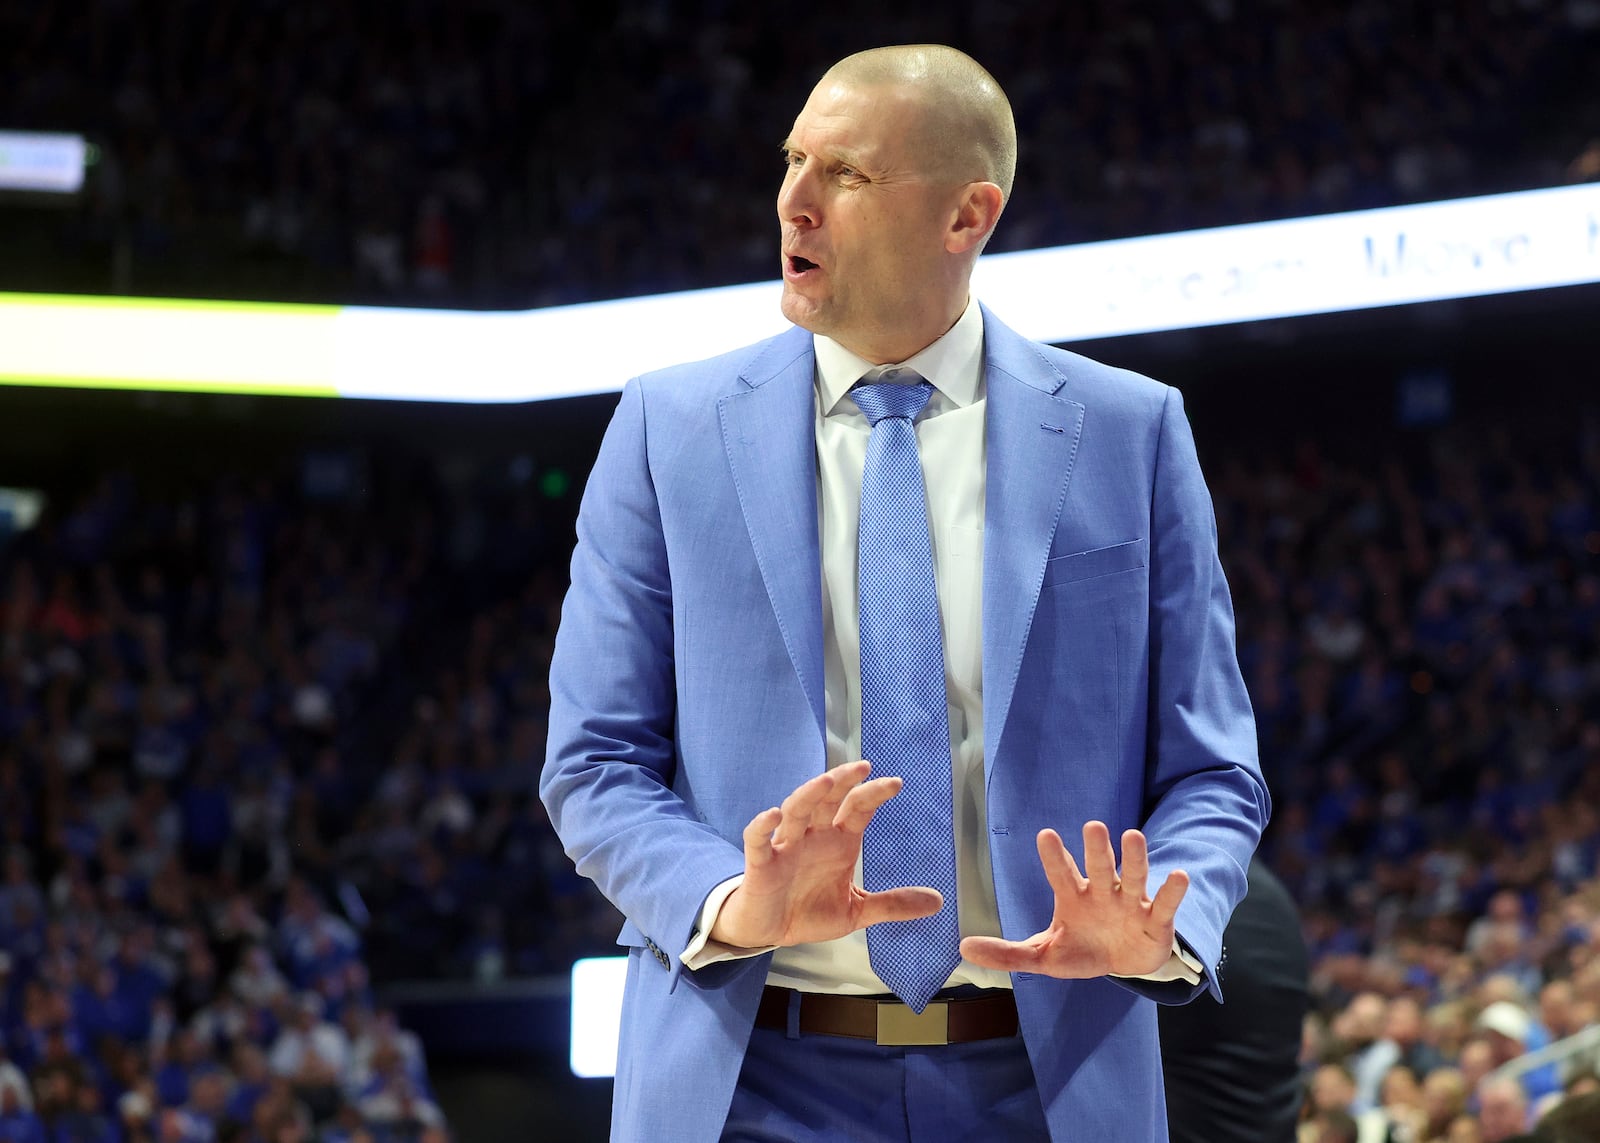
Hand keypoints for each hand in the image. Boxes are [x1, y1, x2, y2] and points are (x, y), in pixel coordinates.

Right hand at [709, 760, 944, 948]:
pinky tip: (773, 815)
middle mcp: (813, 837)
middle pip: (827, 799)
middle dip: (843, 781)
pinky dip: (763, 826)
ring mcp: (785, 847)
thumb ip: (893, 904)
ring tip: (825, 782)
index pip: (857, 809)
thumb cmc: (808, 911)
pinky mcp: (761, 864)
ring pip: (796, 811)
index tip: (896, 784)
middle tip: (862, 766)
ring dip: (809, 794)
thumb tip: (937, 901)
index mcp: (838, 842)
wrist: (769, 931)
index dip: (874, 794)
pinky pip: (758, 840)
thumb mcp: (856, 912)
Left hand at [960, 821, 1187, 978]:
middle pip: (1099, 867)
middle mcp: (1103, 892)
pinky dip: (1171, 890)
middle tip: (1093, 826)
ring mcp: (1131, 903)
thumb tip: (964, 947)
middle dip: (1097, 849)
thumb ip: (1008, 953)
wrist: (1123, 966)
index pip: (1061, 873)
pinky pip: (1164, 903)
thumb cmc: (1081, 951)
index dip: (1054, 855)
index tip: (1045, 834)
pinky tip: (1177, 874)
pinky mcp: (1155, 920)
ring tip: (1133, 836)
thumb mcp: (1044, 957)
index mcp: (1074, 897)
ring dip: (1134, 859)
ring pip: (1133, 876)